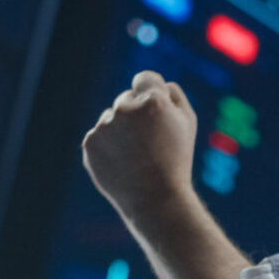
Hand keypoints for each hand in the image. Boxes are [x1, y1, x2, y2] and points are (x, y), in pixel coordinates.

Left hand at [83, 71, 197, 221]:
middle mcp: (124, 109)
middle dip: (136, 114)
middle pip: (126, 99)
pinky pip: (98, 136)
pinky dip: (108, 147)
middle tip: (149, 142)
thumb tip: (159, 85)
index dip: (152, 92)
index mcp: (153, 101)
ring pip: (110, 118)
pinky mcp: (90, 143)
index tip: (155, 109)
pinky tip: (122, 163)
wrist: (155, 200)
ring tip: (136, 157)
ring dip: (120, 131)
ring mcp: (104, 126)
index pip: (145, 78)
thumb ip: (174, 95)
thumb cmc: (177, 161)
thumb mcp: (188, 124)